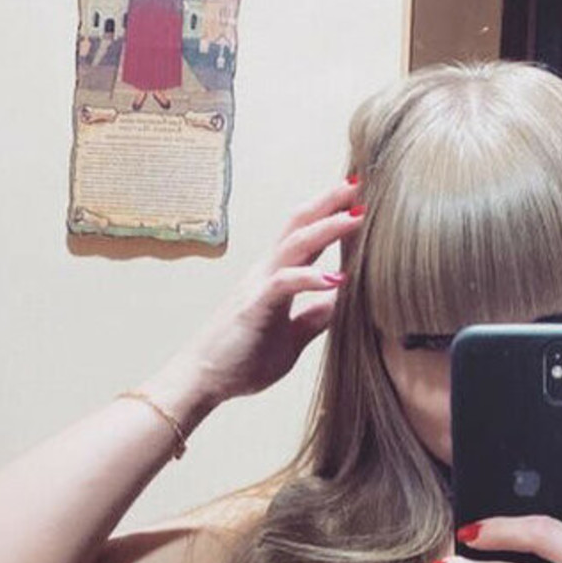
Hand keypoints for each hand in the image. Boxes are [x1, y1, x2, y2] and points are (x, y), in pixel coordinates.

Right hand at [168, 178, 362, 404]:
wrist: (202, 379)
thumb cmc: (241, 359)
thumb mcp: (291, 338)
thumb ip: (314, 317)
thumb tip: (340, 302)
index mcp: (275, 277)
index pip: (305, 235)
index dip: (330, 214)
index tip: (359, 198)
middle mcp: (266, 272)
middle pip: (299, 225)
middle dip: (329, 203)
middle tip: (359, 183)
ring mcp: (258, 286)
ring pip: (294, 245)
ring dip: (326, 229)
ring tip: (356, 218)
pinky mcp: (255, 307)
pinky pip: (283, 284)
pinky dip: (310, 277)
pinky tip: (335, 277)